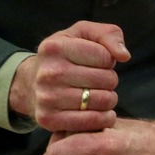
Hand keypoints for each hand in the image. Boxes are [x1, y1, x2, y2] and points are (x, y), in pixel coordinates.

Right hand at [10, 21, 130, 132]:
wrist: (30, 81)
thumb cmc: (66, 54)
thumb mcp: (84, 33)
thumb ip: (109, 35)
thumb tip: (124, 56)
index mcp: (55, 48)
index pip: (105, 57)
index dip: (108, 60)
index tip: (97, 62)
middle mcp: (48, 73)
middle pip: (107, 80)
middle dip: (109, 80)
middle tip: (98, 81)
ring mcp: (46, 98)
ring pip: (103, 101)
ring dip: (108, 99)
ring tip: (97, 94)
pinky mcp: (48, 119)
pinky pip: (92, 122)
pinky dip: (103, 118)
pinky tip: (100, 112)